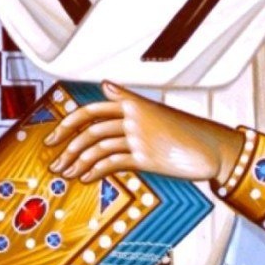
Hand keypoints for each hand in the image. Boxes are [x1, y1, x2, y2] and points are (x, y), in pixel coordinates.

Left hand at [45, 81, 243, 183]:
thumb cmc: (184, 131)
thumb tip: (107, 85)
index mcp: (134, 103)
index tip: (53, 137)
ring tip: (67, 174)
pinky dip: (95, 172)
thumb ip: (129, 99)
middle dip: (67, 147)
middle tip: (54, 161)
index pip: (91, 110)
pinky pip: (112, 163)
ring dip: (77, 163)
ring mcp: (139, 137)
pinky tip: (86, 179)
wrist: (212, 148)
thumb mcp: (155, 111)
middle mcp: (134, 117)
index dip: (67, 124)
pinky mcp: (146, 157)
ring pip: (97, 147)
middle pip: (90, 130)